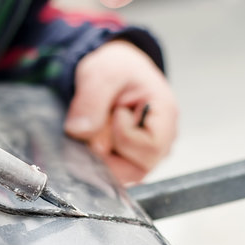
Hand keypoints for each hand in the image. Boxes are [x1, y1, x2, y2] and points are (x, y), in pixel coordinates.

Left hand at [64, 40, 177, 184]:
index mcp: (165, 115)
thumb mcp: (101, 73)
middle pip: (136, 169)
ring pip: (122, 175)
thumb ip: (91, 100)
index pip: (150, 148)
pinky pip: (113, 173)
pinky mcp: (131, 161)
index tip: (114, 113)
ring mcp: (147, 155)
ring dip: (101, 156)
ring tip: (99, 128)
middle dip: (107, 151)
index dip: (124, 136)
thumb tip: (79, 131)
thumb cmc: (117, 69)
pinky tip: (96, 138)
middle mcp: (162, 141)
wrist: (112, 73)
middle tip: (99, 124)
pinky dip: (98, 160)